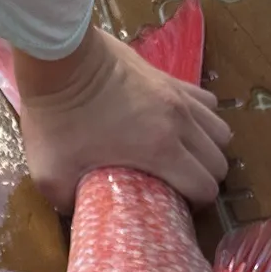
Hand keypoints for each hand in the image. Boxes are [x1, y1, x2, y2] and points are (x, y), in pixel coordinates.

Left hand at [12, 26, 231, 212]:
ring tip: (184, 157)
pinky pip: (206, 102)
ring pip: (219, 131)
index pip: (206, 187)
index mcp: (160, 151)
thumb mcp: (51, 175)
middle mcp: (180, 123)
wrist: (60, 60)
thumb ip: (68, 201)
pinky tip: (179, 125)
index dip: (196, 203)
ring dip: (207, 149)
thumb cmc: (56, 119)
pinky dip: (201, 118)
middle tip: (180, 186)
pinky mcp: (170, 78)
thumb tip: (79, 210)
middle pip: (218, 161)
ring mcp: (178, 96)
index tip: (176, 206)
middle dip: (205, 179)